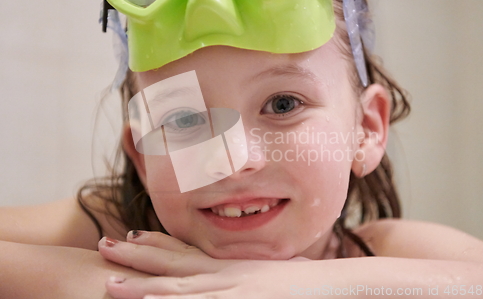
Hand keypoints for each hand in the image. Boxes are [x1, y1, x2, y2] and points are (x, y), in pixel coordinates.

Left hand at [98, 231, 311, 298]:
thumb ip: (243, 279)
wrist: (335, 285)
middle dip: (137, 256)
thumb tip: (231, 281)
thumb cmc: (305, 284)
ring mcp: (233, 290)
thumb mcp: (267, 278)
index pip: (187, 251)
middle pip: (174, 263)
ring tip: (109, 283)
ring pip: (180, 288)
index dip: (157, 243)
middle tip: (104, 246)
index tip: (131, 235)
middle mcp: (226, 274)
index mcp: (230, 267)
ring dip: (143, 287)